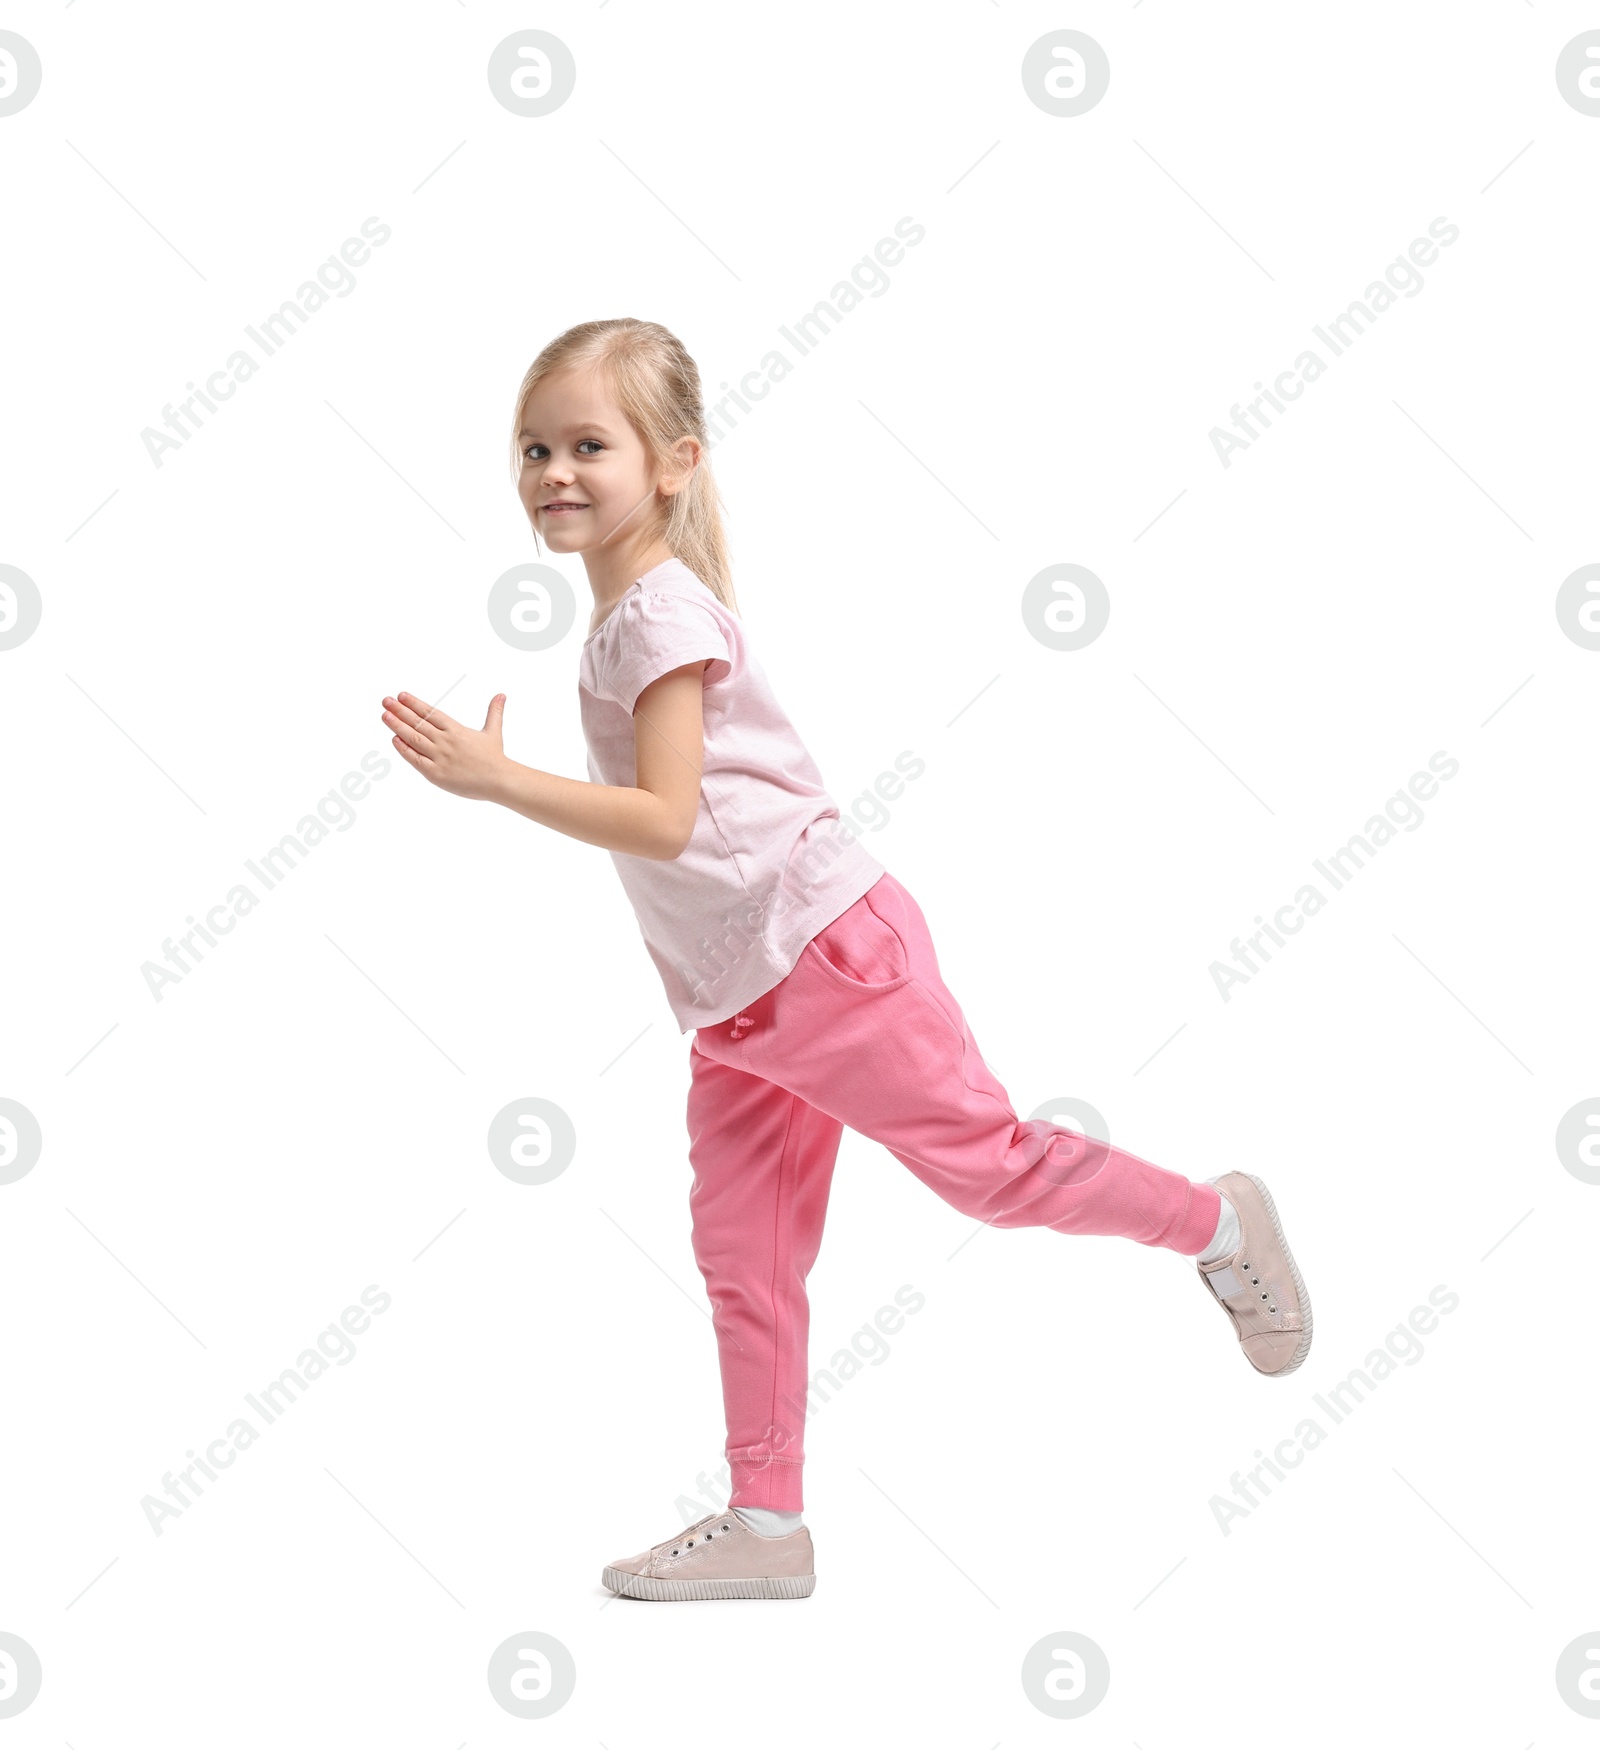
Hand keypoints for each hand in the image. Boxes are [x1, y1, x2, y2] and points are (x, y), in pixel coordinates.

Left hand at [382, 691, 509, 802]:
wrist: (499, 781)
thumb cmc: (495, 758)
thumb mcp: (493, 732)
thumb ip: (494, 712)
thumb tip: (501, 695)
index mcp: (456, 730)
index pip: (430, 713)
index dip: (414, 703)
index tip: (401, 695)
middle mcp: (445, 741)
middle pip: (418, 723)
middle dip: (400, 711)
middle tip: (386, 701)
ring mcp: (439, 757)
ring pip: (413, 738)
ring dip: (397, 726)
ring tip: (385, 715)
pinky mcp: (435, 774)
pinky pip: (415, 759)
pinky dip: (404, 749)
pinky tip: (394, 739)